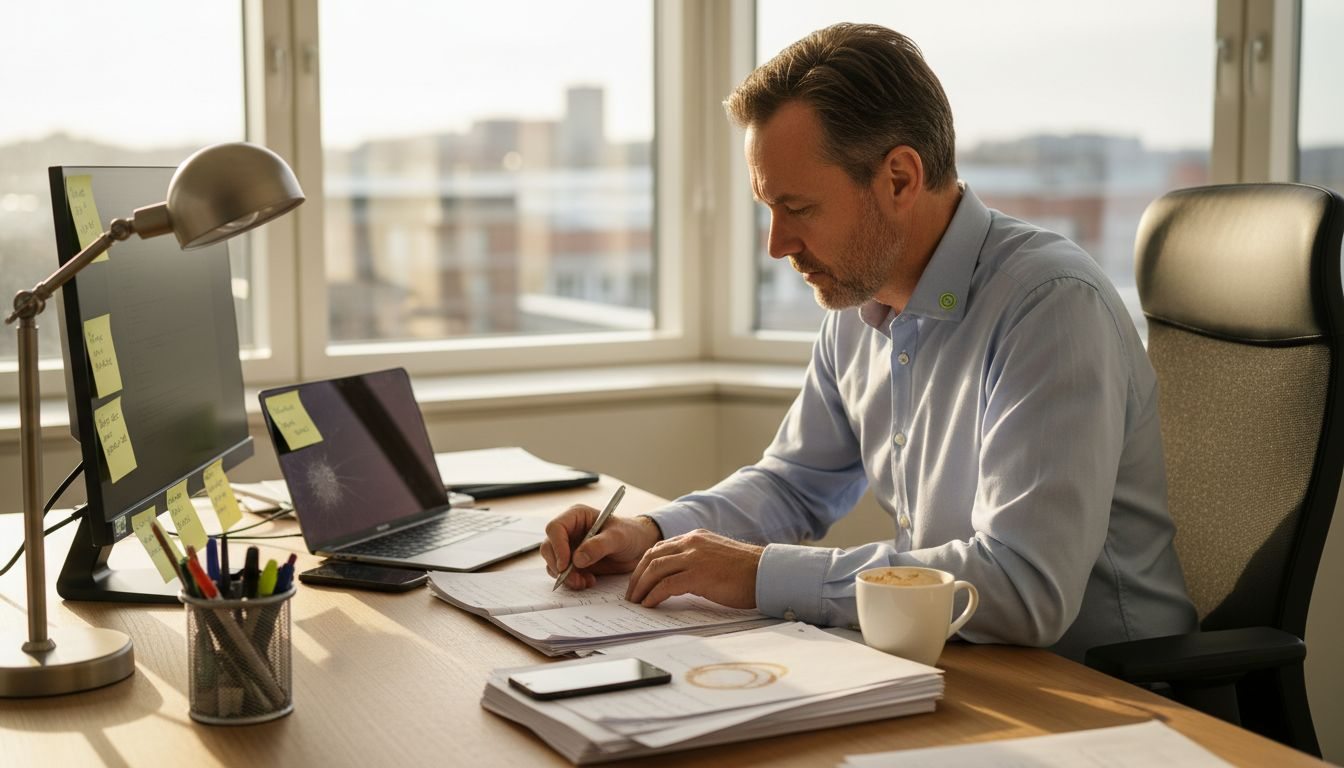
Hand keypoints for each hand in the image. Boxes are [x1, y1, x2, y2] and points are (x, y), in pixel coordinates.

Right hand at [540, 505, 660, 589]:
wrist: (639, 547)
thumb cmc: (630, 533)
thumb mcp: (618, 537)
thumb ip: (599, 546)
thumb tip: (577, 559)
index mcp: (576, 516)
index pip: (555, 528)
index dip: (557, 546)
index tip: (566, 564)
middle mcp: (569, 531)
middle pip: (549, 548)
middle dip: (559, 566)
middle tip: (574, 579)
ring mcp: (570, 548)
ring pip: (554, 563)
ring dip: (566, 577)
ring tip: (585, 582)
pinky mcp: (574, 563)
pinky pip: (563, 574)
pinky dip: (572, 581)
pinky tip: (589, 581)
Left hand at [626, 529, 762, 608]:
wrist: (766, 573)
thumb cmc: (746, 571)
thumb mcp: (717, 557)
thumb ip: (697, 560)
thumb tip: (679, 578)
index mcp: (696, 538)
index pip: (660, 548)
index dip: (645, 565)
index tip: (638, 579)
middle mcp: (691, 543)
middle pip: (652, 556)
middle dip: (637, 576)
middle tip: (631, 593)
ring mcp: (694, 557)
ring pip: (655, 568)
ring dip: (641, 586)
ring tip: (636, 601)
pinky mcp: (698, 575)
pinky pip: (666, 585)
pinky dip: (653, 595)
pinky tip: (649, 604)